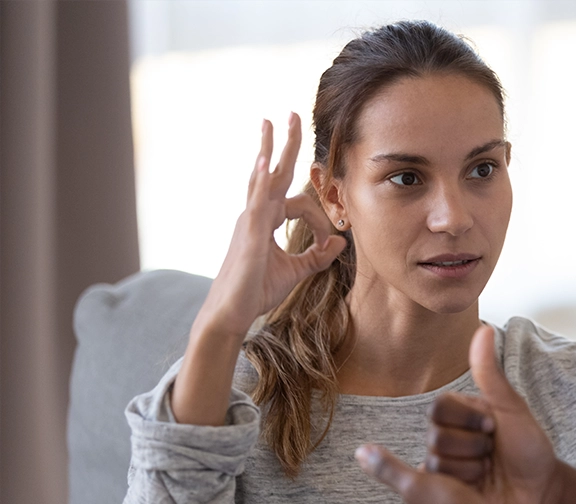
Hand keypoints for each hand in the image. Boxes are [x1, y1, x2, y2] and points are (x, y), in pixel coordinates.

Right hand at [198, 114, 345, 335]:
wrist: (231, 313)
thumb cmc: (256, 291)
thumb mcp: (295, 271)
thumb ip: (318, 256)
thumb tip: (341, 243)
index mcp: (264, 221)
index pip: (298, 204)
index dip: (320, 220)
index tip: (331, 242)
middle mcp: (255, 215)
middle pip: (271, 172)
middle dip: (282, 144)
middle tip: (289, 114)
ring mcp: (250, 221)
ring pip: (261, 178)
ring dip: (268, 149)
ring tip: (271, 122)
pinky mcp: (250, 234)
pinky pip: (256, 202)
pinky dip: (259, 180)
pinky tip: (263, 162)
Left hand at [355, 444, 530, 503]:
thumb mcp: (415, 484)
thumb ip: (389, 469)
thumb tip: (361, 451)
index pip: (421, 481)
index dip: (435, 465)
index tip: (447, 457)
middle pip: (442, 490)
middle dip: (455, 476)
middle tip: (469, 463)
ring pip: (462, 501)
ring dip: (472, 488)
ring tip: (483, 475)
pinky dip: (485, 501)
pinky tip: (492, 493)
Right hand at [426, 326, 575, 503]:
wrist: (541, 492)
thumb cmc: (529, 447)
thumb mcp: (511, 408)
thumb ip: (490, 373)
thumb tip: (483, 329)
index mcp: (461, 414)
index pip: (439, 407)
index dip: (467, 419)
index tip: (493, 426)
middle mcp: (449, 437)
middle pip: (436, 435)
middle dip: (473, 445)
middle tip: (493, 451)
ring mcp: (446, 465)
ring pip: (438, 460)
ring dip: (472, 466)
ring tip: (489, 469)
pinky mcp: (446, 491)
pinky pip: (440, 484)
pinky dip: (466, 484)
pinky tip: (480, 485)